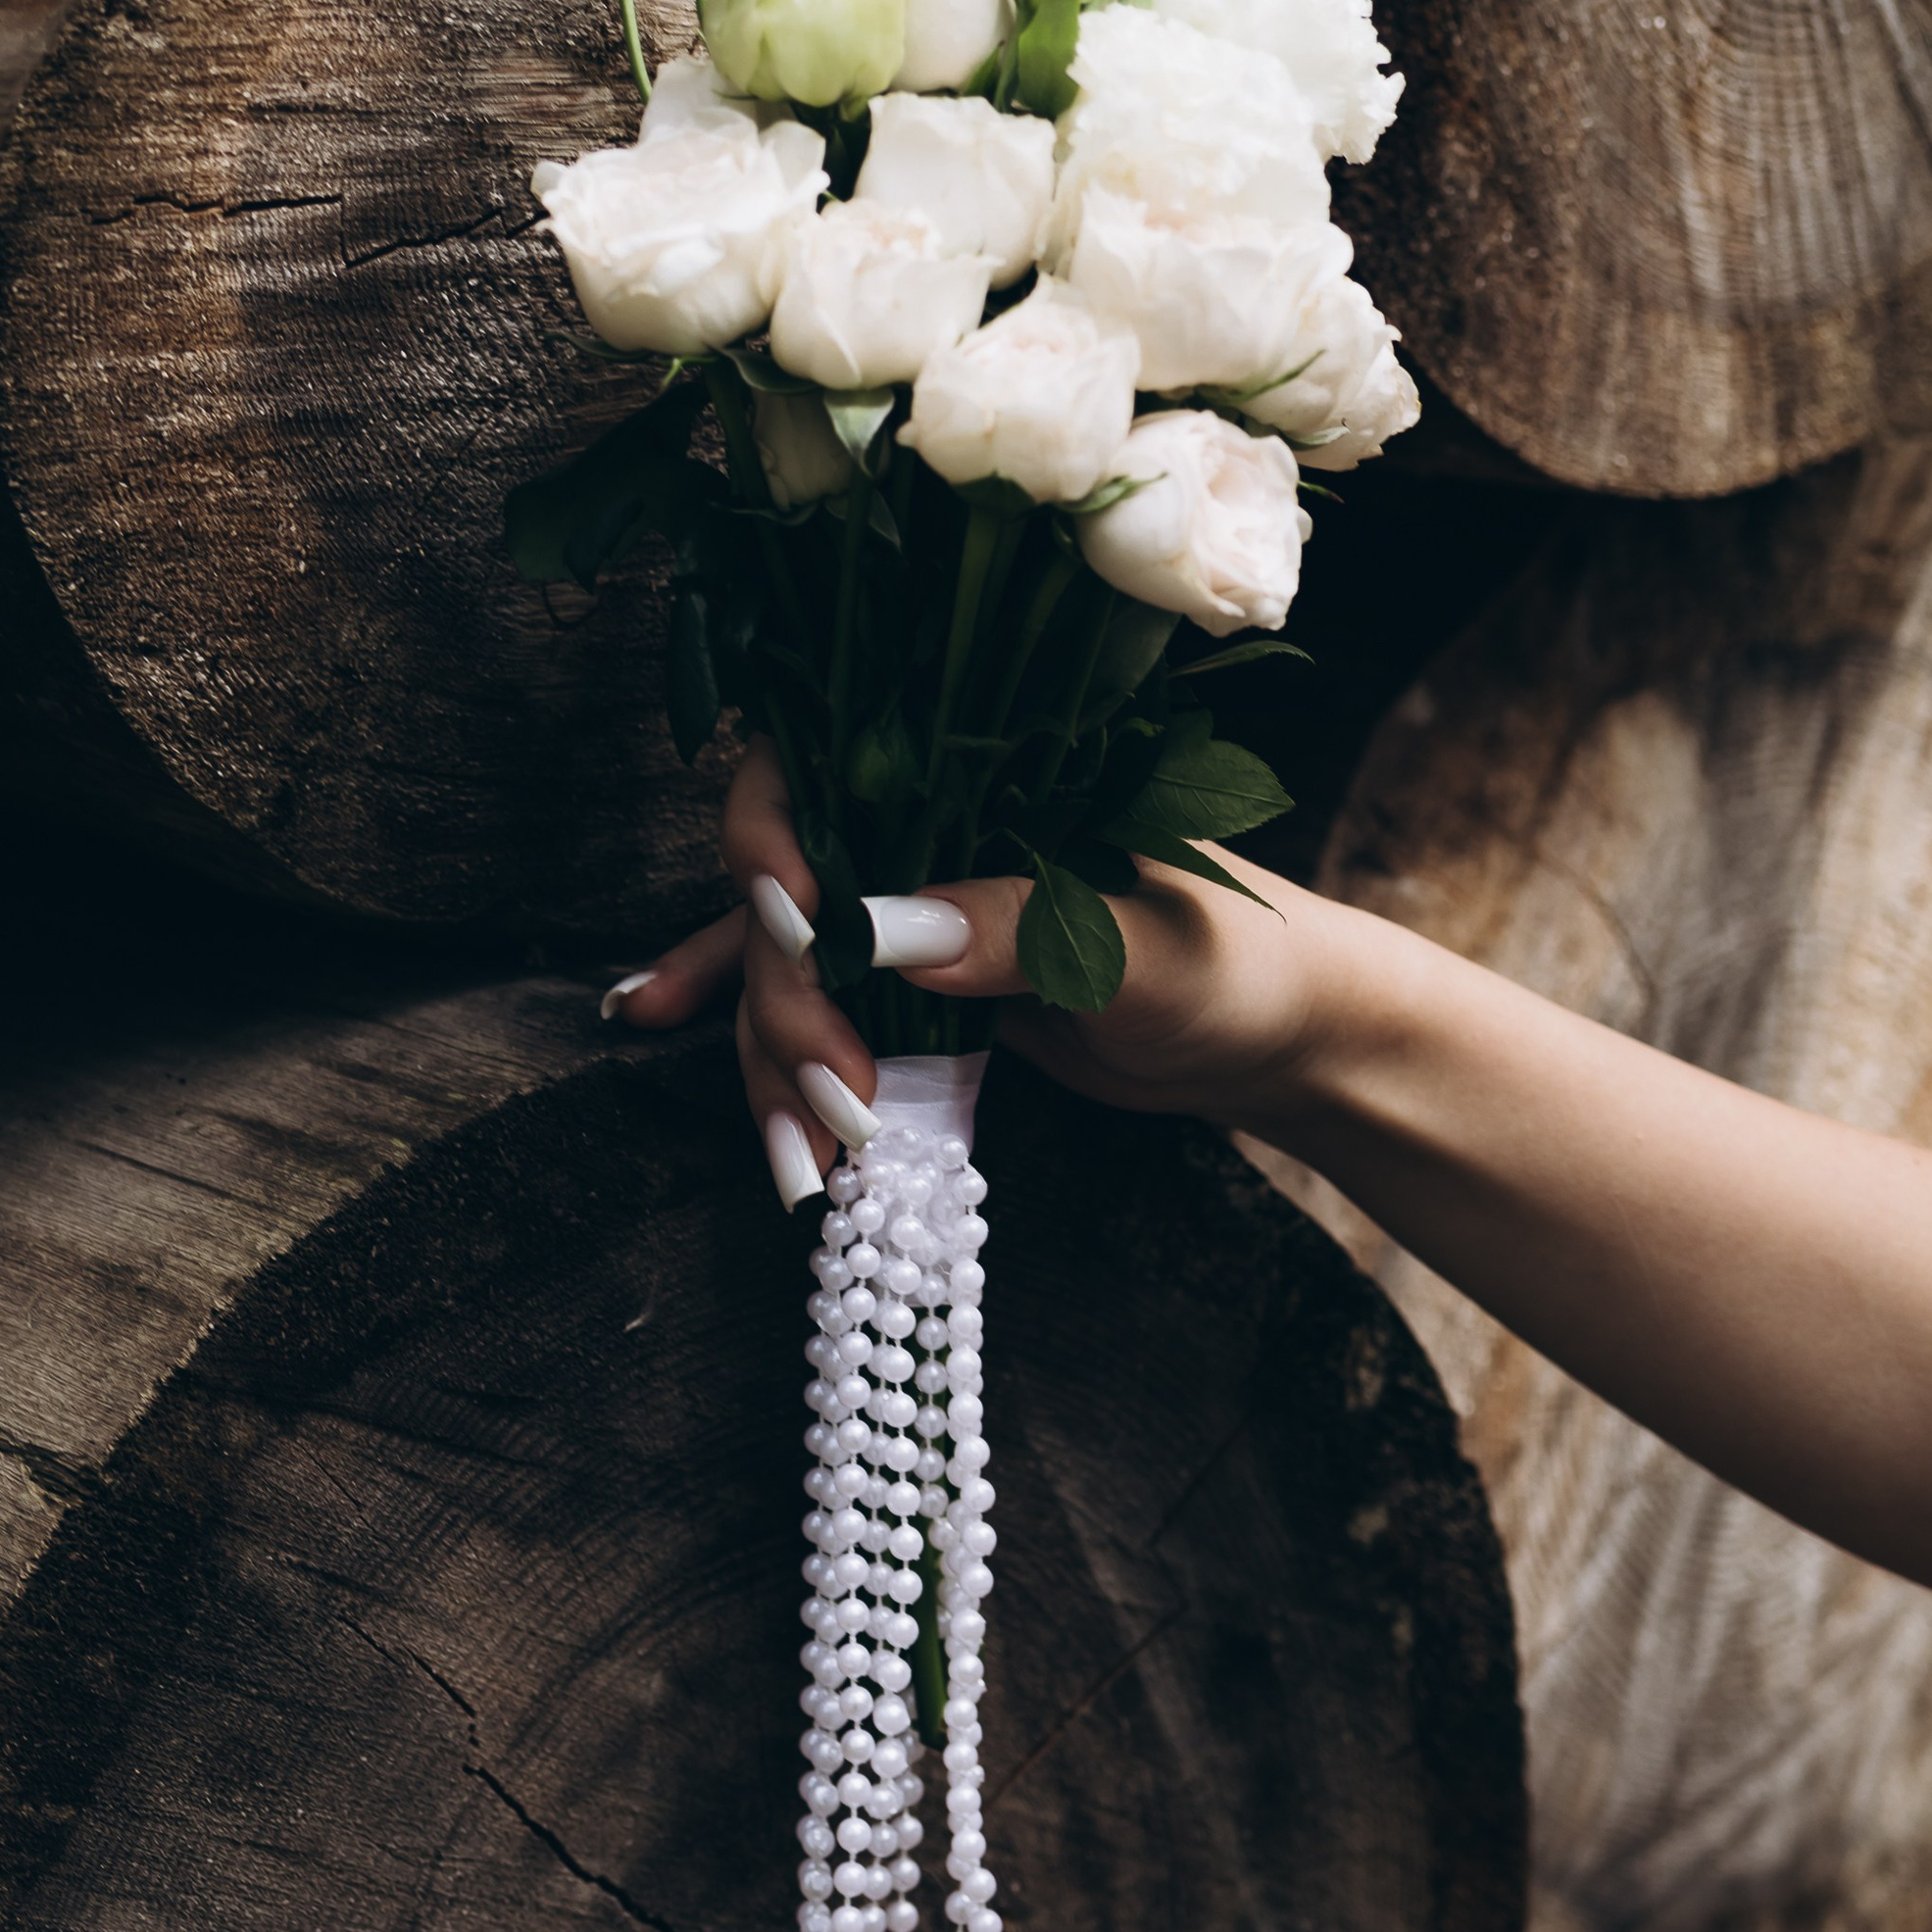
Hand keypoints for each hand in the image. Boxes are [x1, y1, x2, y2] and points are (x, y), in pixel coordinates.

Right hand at [602, 735, 1331, 1202]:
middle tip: (845, 1105)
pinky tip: (647, 1020)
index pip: (824, 765)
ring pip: (782, 968)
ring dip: (770, 1060)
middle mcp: (924, 825)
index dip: (778, 841)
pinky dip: (736, 1019)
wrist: (1283, 1040)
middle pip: (784, 895)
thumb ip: (1015, 931)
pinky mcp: (911, 986)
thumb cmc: (1241, 965)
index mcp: (978, 773)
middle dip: (790, 1006)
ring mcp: (910, 909)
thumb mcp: (1143, 949)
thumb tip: (874, 931)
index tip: (799, 928)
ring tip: (804, 1167)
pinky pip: (799, 996)